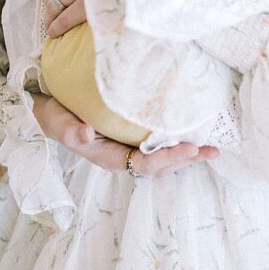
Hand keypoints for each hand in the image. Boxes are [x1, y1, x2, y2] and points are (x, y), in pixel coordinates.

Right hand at [31, 93, 218, 174]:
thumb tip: (87, 134)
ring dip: (189, 152)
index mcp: (110, 157)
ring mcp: (132, 145)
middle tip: (213, 150)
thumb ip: (70, 130)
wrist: (55, 105)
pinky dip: (181, 138)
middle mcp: (125, 154)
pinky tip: (198, 130)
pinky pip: (163, 140)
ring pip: (165, 155)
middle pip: (162, 164)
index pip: (145, 164)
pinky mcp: (137, 133)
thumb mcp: (58, 123)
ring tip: (213, 146)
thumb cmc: (58, 115)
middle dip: (187, 158)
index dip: (168, 158)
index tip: (191, 147)